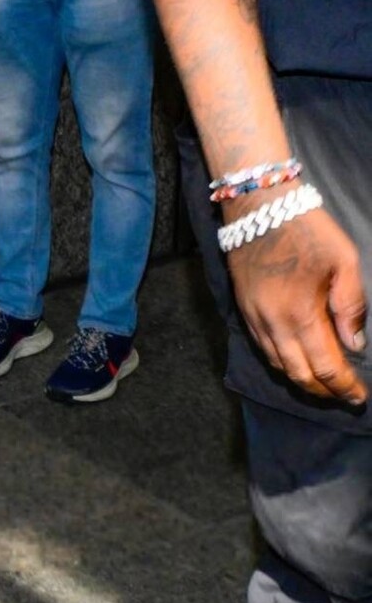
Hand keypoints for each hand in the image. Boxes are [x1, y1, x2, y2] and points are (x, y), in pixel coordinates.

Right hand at [226, 204, 366, 405]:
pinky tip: (294, 362)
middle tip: (344, 397)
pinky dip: (281, 363)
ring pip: (278, 365)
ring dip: (301, 380)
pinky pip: (262, 348)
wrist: (257, 205)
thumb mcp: (344, 260)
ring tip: (323, 385)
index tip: (359, 397)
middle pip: (299, 374)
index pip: (326, 366)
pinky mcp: (243, 309)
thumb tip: (354, 343)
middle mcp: (273, 324)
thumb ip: (351, 305)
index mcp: (301, 314)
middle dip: (324, 391)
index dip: (344, 386)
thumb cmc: (307, 228)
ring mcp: (254, 318)